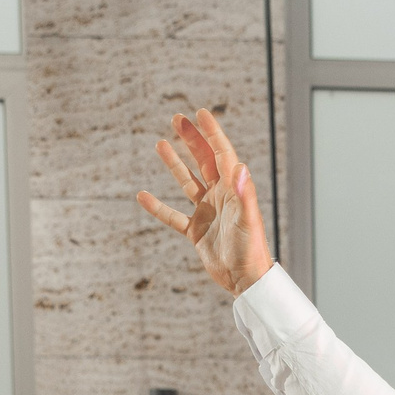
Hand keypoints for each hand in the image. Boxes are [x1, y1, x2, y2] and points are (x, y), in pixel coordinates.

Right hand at [135, 110, 273, 296]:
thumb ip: (243, 193)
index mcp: (233, 190)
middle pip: (204, 161)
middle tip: (177, 119)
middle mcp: (220, 197)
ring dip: (174, 163)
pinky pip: (173, 215)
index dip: (212, 133)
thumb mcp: (247, 219)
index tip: (201, 113)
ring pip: (187, 182)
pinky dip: (158, 207)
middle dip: (192, 139)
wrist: (245, 280)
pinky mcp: (196, 230)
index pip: (222, 154)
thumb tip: (239, 165)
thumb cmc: (251, 250)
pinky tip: (142, 196)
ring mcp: (207, 213)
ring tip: (160, 143)